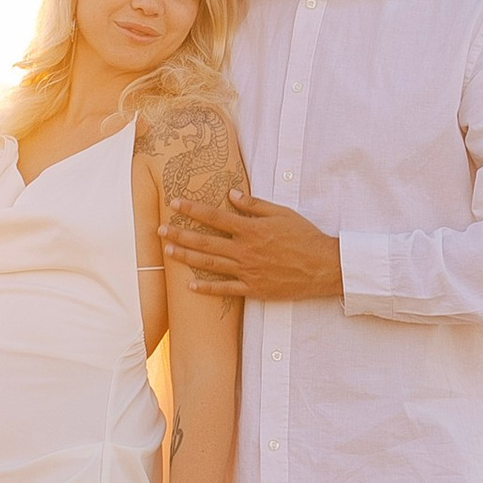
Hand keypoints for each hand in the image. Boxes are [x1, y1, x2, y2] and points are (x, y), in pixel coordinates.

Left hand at [157, 186, 342, 301]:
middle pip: (205, 241)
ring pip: (210, 264)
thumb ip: (254, 205)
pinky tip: (190, 285)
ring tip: (168, 251)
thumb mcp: (282, 213)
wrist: (323, 267)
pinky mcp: (253, 288)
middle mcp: (245, 250)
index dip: (192, 209)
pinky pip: (225, 289)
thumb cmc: (304, 236)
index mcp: (251, 229)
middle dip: (180, 233)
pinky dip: (207, 288)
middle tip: (159, 230)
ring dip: (186, 257)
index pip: (215, 217)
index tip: (174, 203)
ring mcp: (248, 271)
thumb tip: (231, 194)